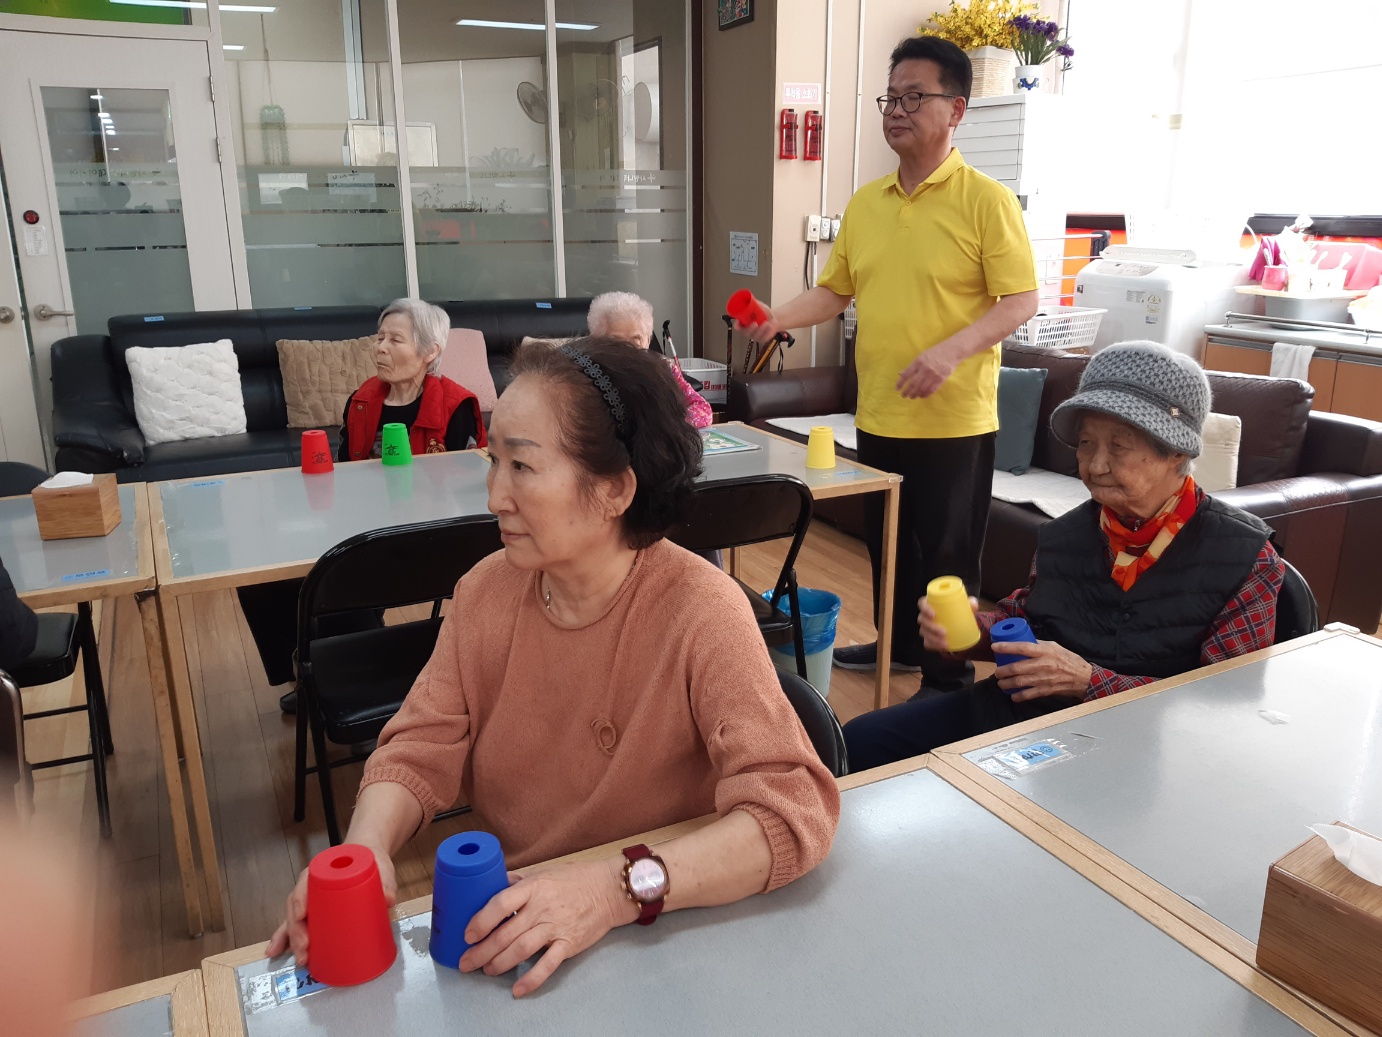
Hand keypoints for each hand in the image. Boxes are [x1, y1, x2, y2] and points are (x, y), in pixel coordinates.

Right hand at [264, 845, 397, 964]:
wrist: (367, 856)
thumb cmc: (369, 861)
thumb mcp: (379, 867)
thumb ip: (386, 881)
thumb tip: (389, 900)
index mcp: (321, 872)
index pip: (305, 884)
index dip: (301, 900)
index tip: (303, 915)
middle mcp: (310, 887)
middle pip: (296, 907)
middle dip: (296, 930)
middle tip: (305, 948)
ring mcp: (310, 901)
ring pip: (292, 920)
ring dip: (290, 940)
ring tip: (300, 959)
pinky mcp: (315, 913)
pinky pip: (296, 926)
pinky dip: (286, 940)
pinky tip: (277, 953)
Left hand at [460, 858, 636, 997]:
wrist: (609, 890)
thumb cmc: (575, 879)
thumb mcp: (544, 872)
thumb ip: (518, 881)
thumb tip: (490, 884)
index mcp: (533, 888)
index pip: (501, 904)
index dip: (481, 920)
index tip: (468, 934)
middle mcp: (542, 908)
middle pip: (505, 934)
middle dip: (481, 951)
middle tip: (466, 962)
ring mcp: (555, 927)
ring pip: (520, 950)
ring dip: (498, 964)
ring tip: (486, 970)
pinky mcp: (568, 944)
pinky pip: (547, 965)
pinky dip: (531, 979)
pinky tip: (517, 989)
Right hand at [735, 304, 781, 344]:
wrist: (773, 318)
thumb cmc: (764, 313)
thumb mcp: (759, 306)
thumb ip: (754, 303)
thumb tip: (749, 298)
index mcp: (744, 323)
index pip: (737, 326)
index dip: (737, 325)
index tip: (739, 322)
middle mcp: (748, 331)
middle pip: (746, 332)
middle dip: (750, 329)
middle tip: (755, 323)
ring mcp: (755, 336)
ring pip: (756, 335)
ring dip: (761, 330)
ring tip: (767, 323)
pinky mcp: (763, 339)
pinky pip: (764, 337)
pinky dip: (768, 332)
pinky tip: (770, 327)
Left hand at [896, 343, 961, 398]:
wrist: (952, 351)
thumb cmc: (935, 353)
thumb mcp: (921, 356)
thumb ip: (911, 366)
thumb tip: (900, 374)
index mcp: (918, 361)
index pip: (906, 375)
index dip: (900, 383)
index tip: (897, 389)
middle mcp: (925, 368)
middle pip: (913, 384)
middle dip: (907, 391)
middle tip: (904, 396)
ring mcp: (934, 374)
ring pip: (922, 388)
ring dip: (916, 394)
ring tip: (912, 397)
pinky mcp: (941, 379)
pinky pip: (931, 390)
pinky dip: (925, 394)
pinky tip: (922, 396)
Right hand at [918, 595, 977, 653]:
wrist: (958, 626)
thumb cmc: (958, 612)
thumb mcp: (966, 606)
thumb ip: (971, 603)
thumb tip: (974, 605)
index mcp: (931, 604)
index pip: (922, 603)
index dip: (925, 608)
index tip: (934, 614)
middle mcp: (925, 615)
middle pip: (922, 619)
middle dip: (931, 627)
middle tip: (944, 632)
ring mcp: (925, 628)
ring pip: (924, 632)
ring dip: (933, 638)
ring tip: (945, 642)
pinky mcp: (928, 638)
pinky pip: (927, 643)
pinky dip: (934, 645)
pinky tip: (943, 647)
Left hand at [994, 639, 1093, 701]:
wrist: (1083, 677)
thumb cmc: (1068, 659)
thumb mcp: (1054, 646)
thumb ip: (1038, 644)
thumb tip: (1022, 641)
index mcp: (1044, 651)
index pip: (1022, 647)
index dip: (1006, 647)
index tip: (995, 647)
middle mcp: (1043, 664)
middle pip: (1016, 668)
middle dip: (1002, 671)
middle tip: (997, 672)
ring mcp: (1044, 679)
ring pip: (1019, 682)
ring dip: (1006, 684)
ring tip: (1001, 683)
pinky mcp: (1046, 690)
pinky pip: (1028, 694)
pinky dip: (1018, 696)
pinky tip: (1013, 696)